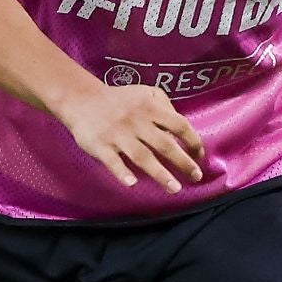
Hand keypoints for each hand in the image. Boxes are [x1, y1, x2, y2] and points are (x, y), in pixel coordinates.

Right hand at [58, 81, 205, 193]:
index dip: (192, 141)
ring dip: (160, 174)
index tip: (199, 155)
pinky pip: (113, 161)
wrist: (82, 99)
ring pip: (142, 156)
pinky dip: (122, 172)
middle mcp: (137, 122)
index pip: (179, 125)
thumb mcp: (146, 93)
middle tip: (196, 176)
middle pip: (165, 144)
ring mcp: (118, 135)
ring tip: (174, 188)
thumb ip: (165, 106)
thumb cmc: (120, 99)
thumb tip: (180, 130)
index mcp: (150, 108)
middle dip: (183, 162)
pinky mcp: (101, 146)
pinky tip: (132, 183)